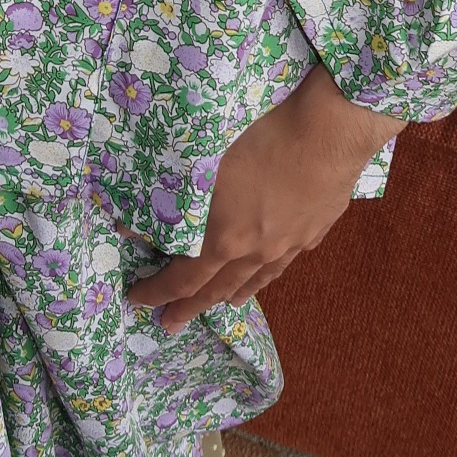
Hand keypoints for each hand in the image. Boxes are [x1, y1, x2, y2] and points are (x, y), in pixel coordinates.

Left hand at [127, 67, 403, 333]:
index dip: (157, 292)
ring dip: (230, 295)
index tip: (137, 299)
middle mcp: (255, 252)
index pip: (182, 279)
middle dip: (189, 308)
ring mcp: (289, 245)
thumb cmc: (262, 139)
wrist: (330, 132)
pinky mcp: (314, 231)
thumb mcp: (203, 165)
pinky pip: (284, 263)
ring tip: (219, 305)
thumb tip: (126, 224)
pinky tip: (265, 272)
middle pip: (217, 289)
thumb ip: (166, 199)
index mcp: (224, 240)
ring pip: (254, 281)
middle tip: (171, 324)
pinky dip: (265, 275)